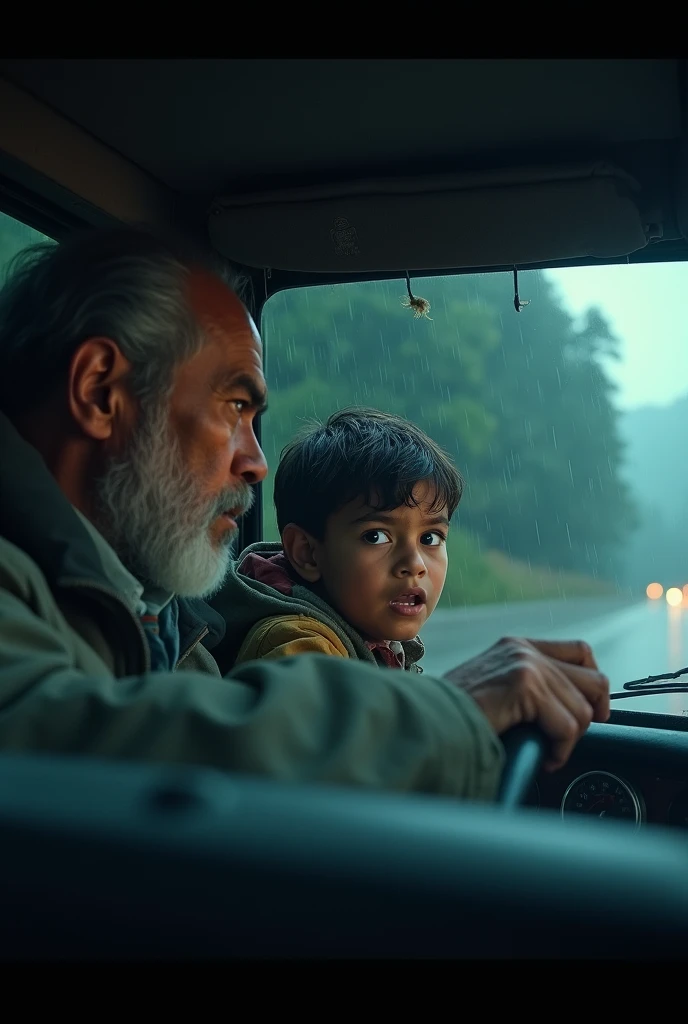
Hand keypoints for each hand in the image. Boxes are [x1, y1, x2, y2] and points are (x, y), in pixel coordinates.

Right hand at [445, 638, 609, 770]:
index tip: (593, 711)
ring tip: (547, 752)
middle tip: (568, 739)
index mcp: (518, 646)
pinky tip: (544, 759)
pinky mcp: (524, 685)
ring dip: (569, 740)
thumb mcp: (498, 690)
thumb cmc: (455, 716)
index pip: (581, 652)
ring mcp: (525, 664)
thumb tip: (573, 708)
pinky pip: (567, 726)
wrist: (427, 722)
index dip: (594, 685)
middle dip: (590, 716)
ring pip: (582, 709)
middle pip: (594, 679)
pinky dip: (560, 751)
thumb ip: (530, 687)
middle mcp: (524, 649)